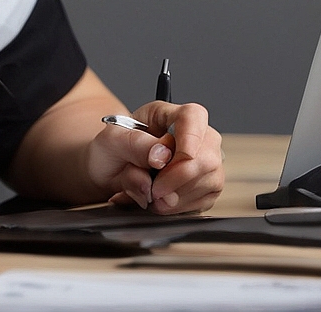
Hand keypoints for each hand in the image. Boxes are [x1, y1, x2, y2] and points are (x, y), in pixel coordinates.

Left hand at [85, 101, 223, 213]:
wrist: (111, 172)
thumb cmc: (113, 150)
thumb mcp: (112, 141)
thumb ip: (135, 145)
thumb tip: (161, 156)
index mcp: (167, 114)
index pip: (192, 116)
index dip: (191, 137)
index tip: (178, 158)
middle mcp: (193, 134)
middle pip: (206, 154)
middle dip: (178, 178)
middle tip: (153, 189)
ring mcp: (204, 159)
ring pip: (209, 179)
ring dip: (177, 196)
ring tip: (150, 195)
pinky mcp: (206, 184)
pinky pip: (205, 200)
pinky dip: (179, 207)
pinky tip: (160, 202)